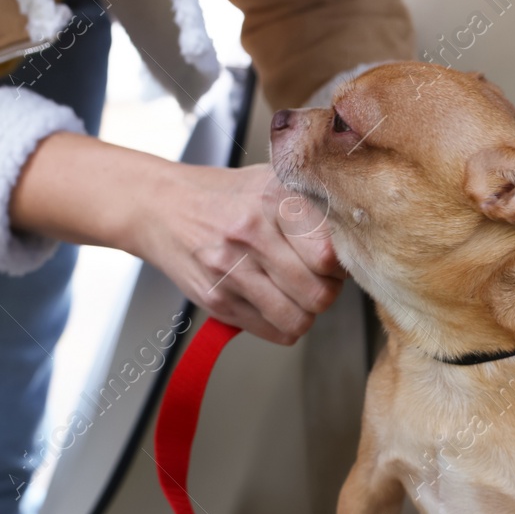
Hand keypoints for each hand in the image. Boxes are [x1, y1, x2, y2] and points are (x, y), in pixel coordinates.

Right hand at [131, 161, 343, 343]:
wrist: (159, 206)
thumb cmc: (223, 196)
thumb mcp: (271, 182)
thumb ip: (312, 208)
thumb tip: (355, 243)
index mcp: (274, 199)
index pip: (330, 254)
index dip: (341, 266)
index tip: (335, 262)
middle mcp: (252, 233)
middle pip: (318, 293)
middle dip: (327, 293)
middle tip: (319, 282)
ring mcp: (231, 269)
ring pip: (298, 319)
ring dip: (306, 314)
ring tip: (298, 296)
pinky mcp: (217, 299)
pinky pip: (272, 331)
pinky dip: (283, 325)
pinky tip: (276, 304)